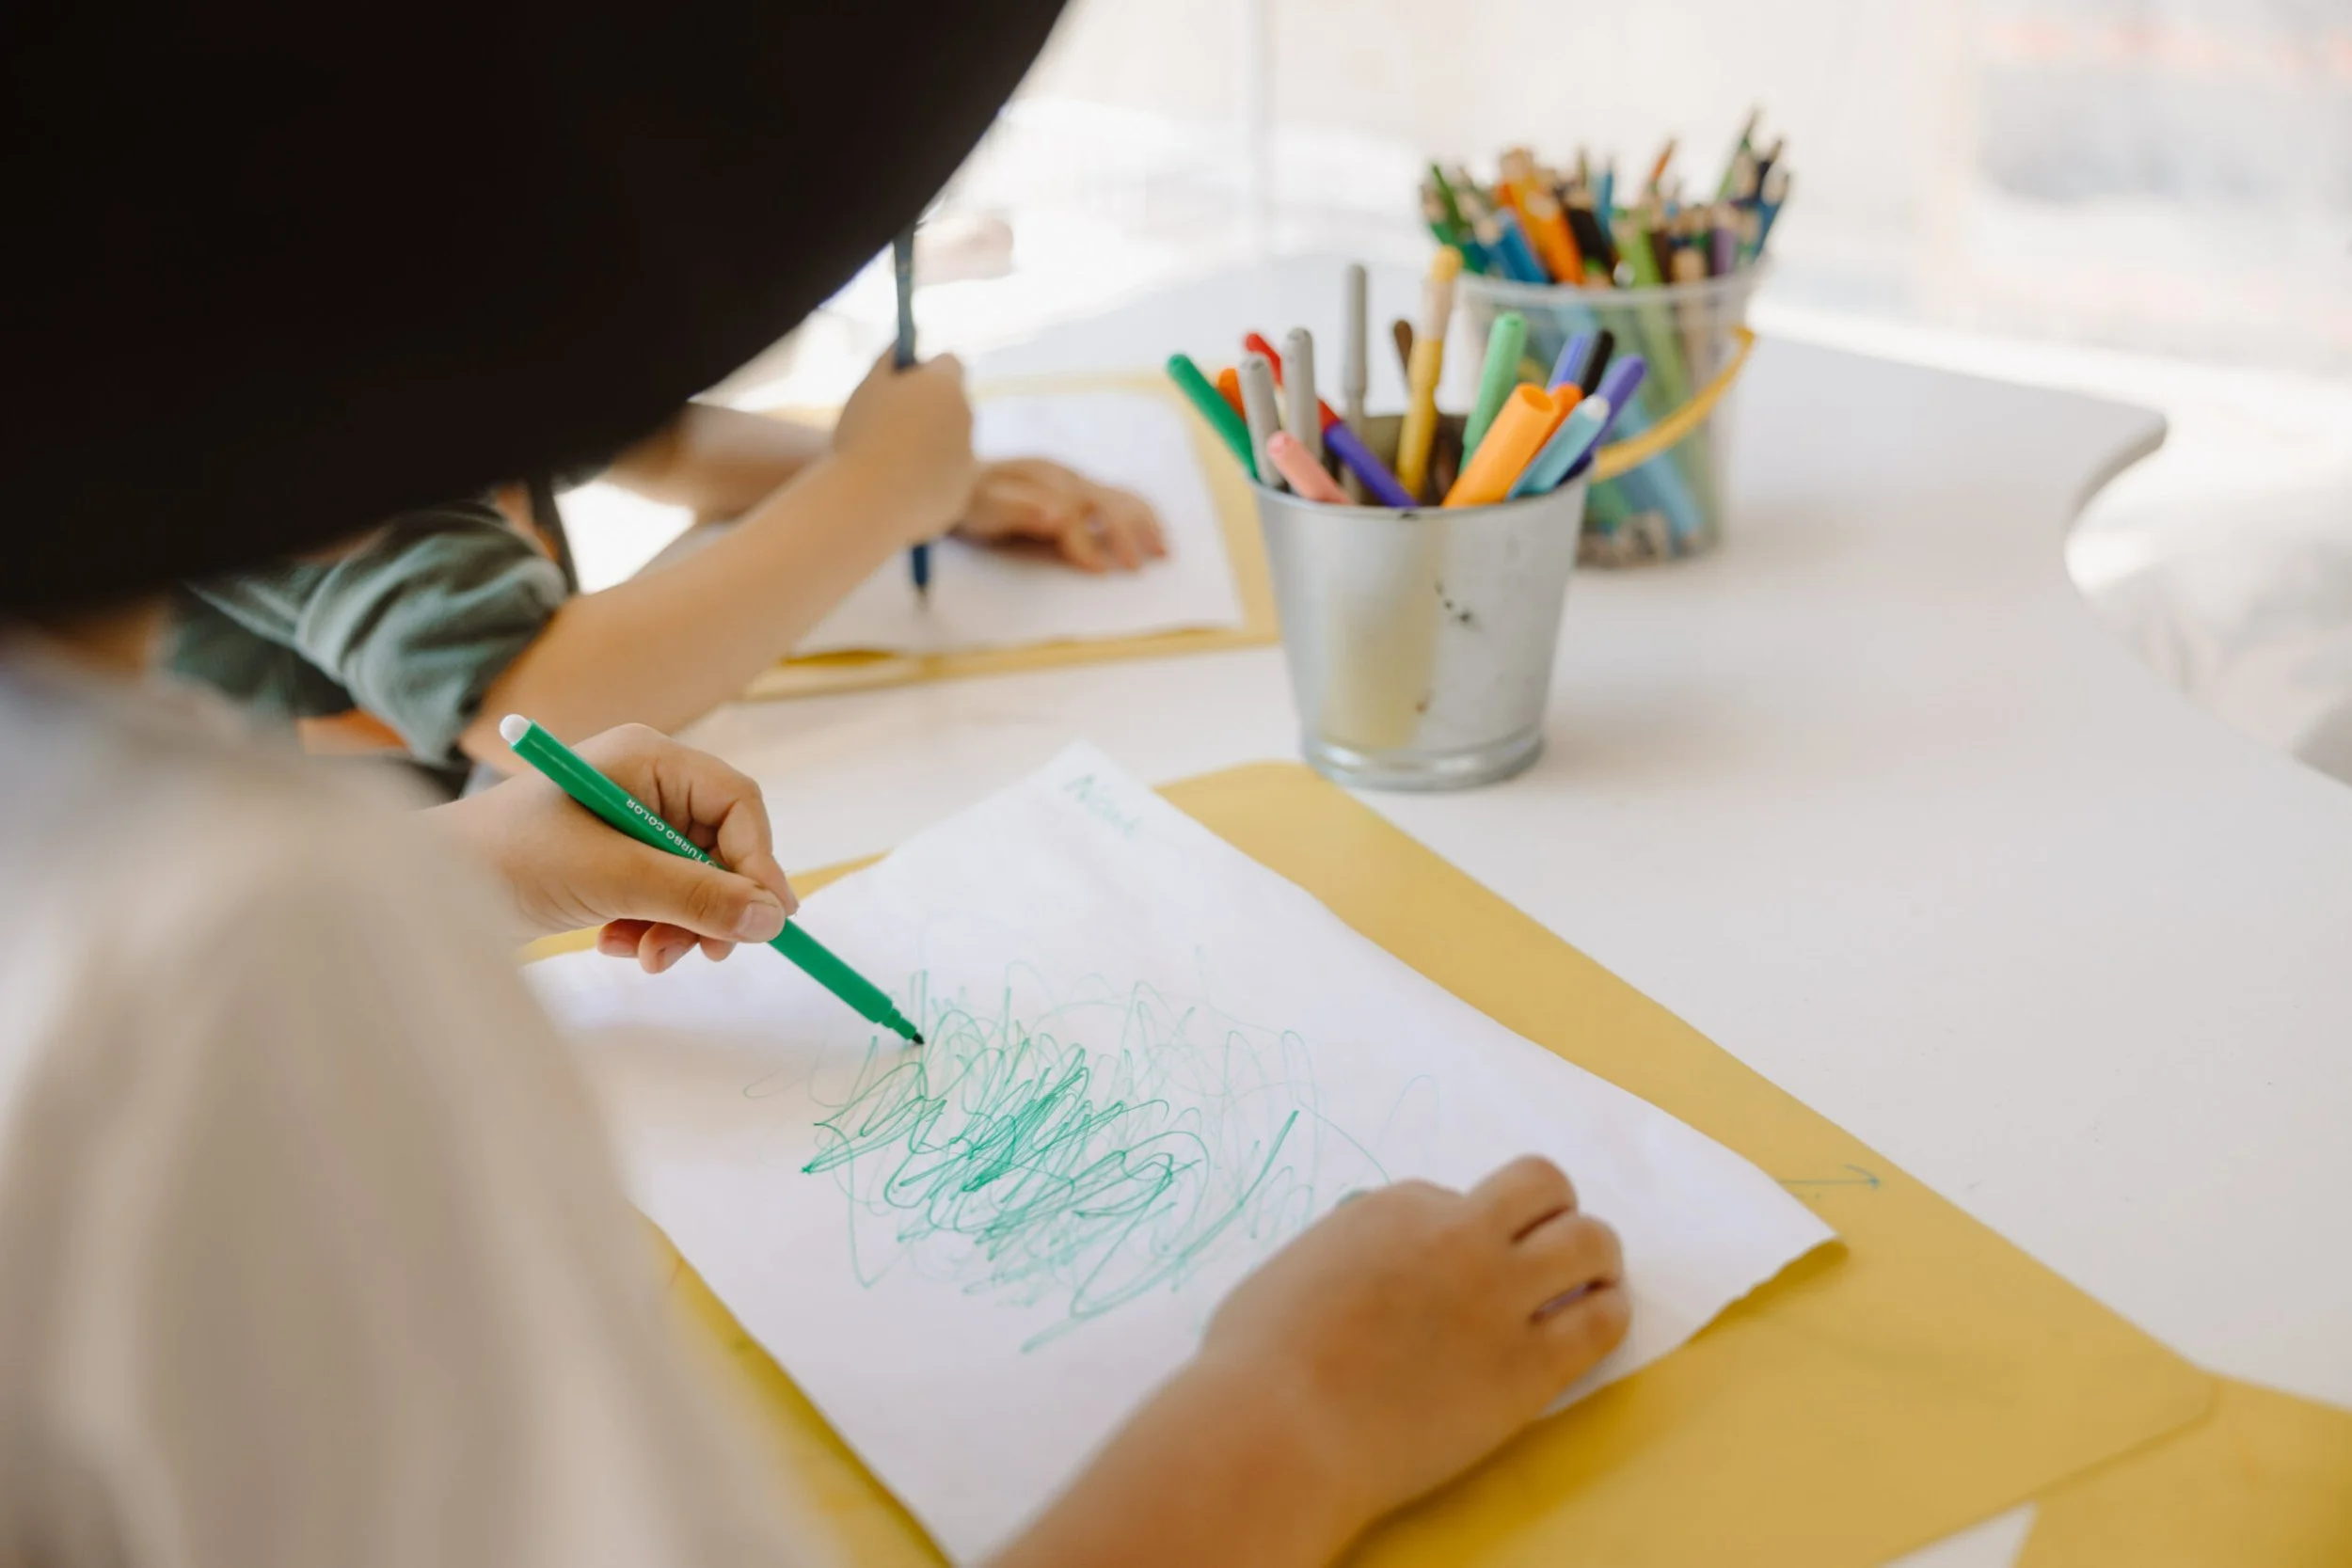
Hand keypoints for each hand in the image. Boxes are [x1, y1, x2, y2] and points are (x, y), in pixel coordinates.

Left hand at [435, 724, 797, 971]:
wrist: (423, 891)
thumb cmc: (510, 862)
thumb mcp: (615, 880)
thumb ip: (697, 898)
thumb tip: (772, 919)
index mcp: (648, 759)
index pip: (737, 804)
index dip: (759, 862)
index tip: (769, 921)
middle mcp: (644, 783)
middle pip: (721, 846)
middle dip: (712, 905)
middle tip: (703, 955)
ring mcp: (627, 822)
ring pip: (694, 879)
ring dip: (680, 925)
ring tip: (645, 957)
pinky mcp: (609, 860)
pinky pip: (661, 896)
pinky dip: (650, 927)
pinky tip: (615, 944)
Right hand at [831, 348, 974, 543]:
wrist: (868, 501)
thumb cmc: (861, 438)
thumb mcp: (866, 390)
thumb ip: (887, 361)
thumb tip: (901, 344)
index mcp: (945, 385)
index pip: (950, 362)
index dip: (926, 369)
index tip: (904, 378)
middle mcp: (966, 417)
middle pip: (952, 404)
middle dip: (927, 409)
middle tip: (890, 420)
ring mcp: (967, 458)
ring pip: (947, 445)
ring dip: (926, 447)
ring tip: (885, 462)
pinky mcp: (959, 494)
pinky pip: (942, 480)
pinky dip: (925, 482)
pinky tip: (894, 491)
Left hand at [955, 457, 1167, 571]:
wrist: (958, 478)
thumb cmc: (969, 501)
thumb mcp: (983, 509)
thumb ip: (1018, 512)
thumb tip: (1059, 516)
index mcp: (1043, 480)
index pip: (1074, 513)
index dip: (1087, 544)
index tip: (1101, 573)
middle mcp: (1065, 476)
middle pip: (1105, 501)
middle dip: (1125, 534)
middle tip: (1137, 568)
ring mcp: (1075, 480)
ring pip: (1119, 496)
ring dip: (1143, 522)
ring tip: (1163, 550)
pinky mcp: (1080, 487)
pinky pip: (1118, 497)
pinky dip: (1139, 514)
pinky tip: (1152, 532)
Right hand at [988, 1156, 1628, 1567]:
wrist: (1279, 1430)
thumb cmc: (1258, 1360)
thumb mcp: (1293, 1268)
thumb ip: (1343, 1249)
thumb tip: (1364, 1253)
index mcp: (1395, 1208)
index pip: (1456, 1196)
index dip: (1460, 1229)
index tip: (1453, 1265)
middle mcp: (1458, 1236)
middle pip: (1542, 1187)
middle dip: (1550, 1210)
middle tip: (1549, 1246)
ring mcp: (1500, 1298)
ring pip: (1591, 1241)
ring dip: (1596, 1254)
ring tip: (1593, 1279)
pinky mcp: (1529, 1368)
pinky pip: (1600, 1320)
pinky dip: (1608, 1312)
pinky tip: (1599, 1321)